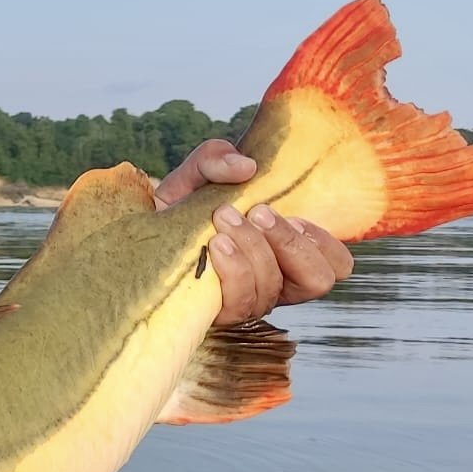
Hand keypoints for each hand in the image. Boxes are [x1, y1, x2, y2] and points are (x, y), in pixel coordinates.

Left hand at [155, 140, 353, 324]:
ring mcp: (248, 300)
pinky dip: (232, 267)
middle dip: (291, 243)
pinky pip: (240, 300)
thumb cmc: (179, 207)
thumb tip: (246, 167)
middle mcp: (275, 281)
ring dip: (253, 247)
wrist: (137, 233)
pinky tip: (215, 242)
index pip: (335, 263)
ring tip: (224, 217)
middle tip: (259, 212)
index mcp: (287, 251)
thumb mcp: (198, 173)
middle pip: (318, 281)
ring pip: (274, 287)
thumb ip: (217, 157)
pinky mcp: (219, 314)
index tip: (294, 214)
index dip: (324, 242)